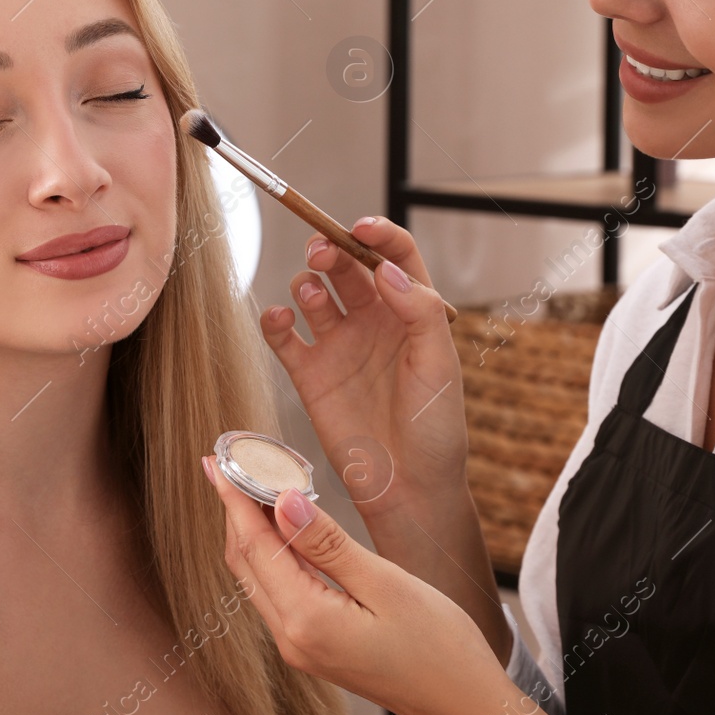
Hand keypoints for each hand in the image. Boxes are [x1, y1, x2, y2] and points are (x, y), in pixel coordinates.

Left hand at [202, 459, 639, 714]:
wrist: (465, 706)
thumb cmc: (440, 647)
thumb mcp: (386, 584)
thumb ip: (328, 545)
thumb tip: (281, 503)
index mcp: (307, 621)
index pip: (255, 547)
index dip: (234, 500)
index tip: (217, 461)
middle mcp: (291, 639)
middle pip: (246, 563)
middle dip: (236, 511)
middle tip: (231, 464)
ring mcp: (299, 648)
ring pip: (257, 578)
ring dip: (252, 533)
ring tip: (252, 486)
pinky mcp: (312, 649)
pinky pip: (276, 594)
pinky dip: (272, 557)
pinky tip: (282, 530)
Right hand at [265, 216, 468, 511]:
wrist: (408, 487)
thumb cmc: (435, 429)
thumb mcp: (440, 365)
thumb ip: (418, 311)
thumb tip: (386, 270)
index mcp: (410, 312)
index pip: (393, 256)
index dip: (377, 233)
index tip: (360, 227)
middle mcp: (372, 321)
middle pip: (345, 264)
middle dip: (330, 248)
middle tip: (322, 252)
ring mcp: (338, 344)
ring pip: (312, 291)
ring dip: (307, 282)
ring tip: (315, 298)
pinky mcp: (309, 373)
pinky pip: (282, 334)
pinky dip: (274, 318)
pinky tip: (280, 319)